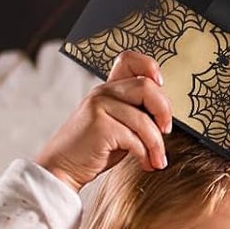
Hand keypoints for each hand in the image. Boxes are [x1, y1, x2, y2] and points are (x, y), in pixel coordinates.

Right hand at [35, 50, 173, 190]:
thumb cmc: (94, 151)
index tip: (160, 85)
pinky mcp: (99, 126)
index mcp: (107, 89)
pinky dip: (144, 155)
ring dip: (157, 144)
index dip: (150, 67)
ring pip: (144, 119)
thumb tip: (166, 117)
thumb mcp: (117, 126)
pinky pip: (134, 138)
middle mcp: (102, 92)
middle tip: (166, 131)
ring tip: (158, 161)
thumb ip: (135, 114)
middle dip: (164, 111)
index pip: (128, 59)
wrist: (63, 169)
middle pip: (147, 87)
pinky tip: (145, 164)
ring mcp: (99, 107)